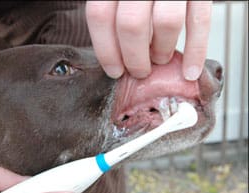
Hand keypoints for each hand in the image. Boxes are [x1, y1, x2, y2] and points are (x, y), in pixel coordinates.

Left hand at [86, 1, 211, 79]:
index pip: (101, 16)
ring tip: (159, 59)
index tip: (114, 70)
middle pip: (131, 24)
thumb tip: (116, 51)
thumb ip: (115, 13)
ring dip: (162, 51)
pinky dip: (196, 51)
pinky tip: (190, 70)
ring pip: (166, 22)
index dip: (106, 50)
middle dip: (135, 58)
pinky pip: (200, 20)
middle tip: (139, 71)